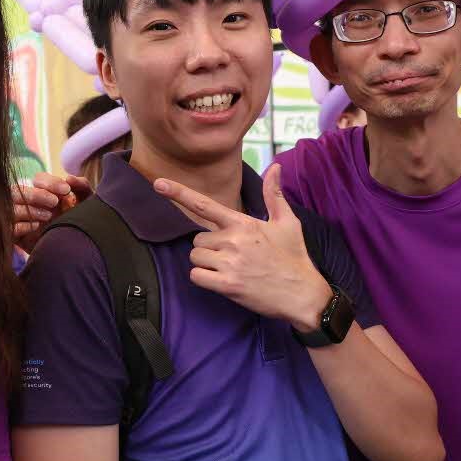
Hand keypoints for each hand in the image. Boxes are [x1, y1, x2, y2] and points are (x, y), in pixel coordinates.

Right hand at [12, 173, 92, 252]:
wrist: (78, 256)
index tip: (66, 190)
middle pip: (19, 190)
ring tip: (48, 217)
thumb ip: (82, 187)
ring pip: (12, 207)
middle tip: (55, 202)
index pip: (38, 179)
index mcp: (45, 194)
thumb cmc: (81, 228)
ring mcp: (20, 221)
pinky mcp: (16, 237)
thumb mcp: (86, 206)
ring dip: (30, 209)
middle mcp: (29, 205)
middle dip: (38, 194)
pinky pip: (10, 227)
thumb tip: (69, 177)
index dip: (50, 182)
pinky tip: (36, 227)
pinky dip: (21, 224)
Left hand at [153, 164, 331, 327]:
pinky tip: (223, 281)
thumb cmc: (294, 257)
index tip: (158, 183)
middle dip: (209, 247)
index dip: (179, 192)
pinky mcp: (227, 285)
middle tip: (232, 256)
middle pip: (197, 239)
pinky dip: (204, 279)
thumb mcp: (287, 222)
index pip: (204, 205)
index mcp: (243, 223)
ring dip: (206, 264)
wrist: (303, 294)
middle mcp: (233, 240)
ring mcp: (229, 263)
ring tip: (231, 268)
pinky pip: (196, 276)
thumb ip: (274, 194)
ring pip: (195, 257)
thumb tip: (276, 166)